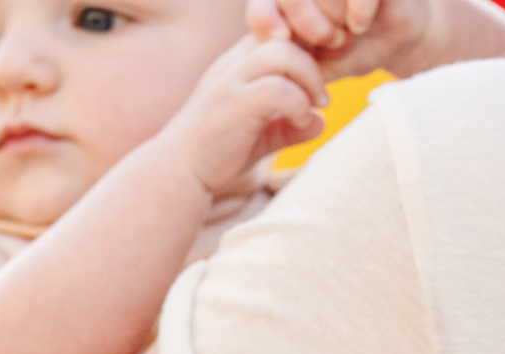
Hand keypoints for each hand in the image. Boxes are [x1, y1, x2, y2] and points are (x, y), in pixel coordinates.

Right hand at [160, 34, 328, 203]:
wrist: (182, 171)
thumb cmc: (220, 153)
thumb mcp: (262, 136)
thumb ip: (289, 126)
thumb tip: (321, 122)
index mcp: (240, 61)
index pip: (278, 30)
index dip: (307, 48)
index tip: (320, 79)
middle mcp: (235, 62)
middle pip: (286, 34)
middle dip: (315, 62)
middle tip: (322, 97)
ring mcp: (233, 80)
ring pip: (283, 53)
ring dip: (310, 79)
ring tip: (315, 106)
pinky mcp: (234, 103)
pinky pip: (277, 89)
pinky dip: (299, 104)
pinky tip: (300, 121)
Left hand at [245, 0, 504, 81]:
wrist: (405, 34)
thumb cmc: (362, 48)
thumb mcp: (330, 64)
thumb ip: (306, 65)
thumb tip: (279, 75)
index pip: (264, 3)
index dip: (264, 15)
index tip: (276, 37)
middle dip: (308, 25)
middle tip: (330, 42)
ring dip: (333, 19)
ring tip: (348, 34)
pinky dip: (357, 10)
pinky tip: (361, 24)